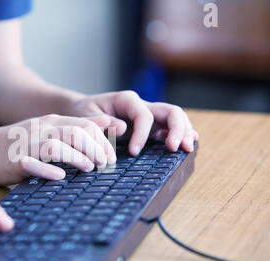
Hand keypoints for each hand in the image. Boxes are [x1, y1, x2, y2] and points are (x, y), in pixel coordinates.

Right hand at [0, 114, 116, 184]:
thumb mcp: (49, 129)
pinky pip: (34, 164)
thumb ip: (77, 126)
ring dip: (77, 158)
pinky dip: (48, 170)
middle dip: (95, 149)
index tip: (111, 157)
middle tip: (105, 165)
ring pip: (57, 146)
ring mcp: (28, 144)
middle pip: (75, 134)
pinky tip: (60, 177)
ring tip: (89, 168)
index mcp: (52, 122)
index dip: (102, 141)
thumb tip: (106, 123)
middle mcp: (42, 130)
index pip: (85, 126)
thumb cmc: (20, 142)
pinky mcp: (16, 161)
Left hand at [67, 91, 198, 155]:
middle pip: (169, 111)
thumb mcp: (86, 116)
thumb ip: (103, 123)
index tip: (133, 152)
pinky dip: (181, 133)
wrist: (82, 111)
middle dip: (176, 129)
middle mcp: (142, 104)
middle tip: (174, 148)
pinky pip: (170, 126)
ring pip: (175, 117)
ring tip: (187, 148)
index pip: (144, 115)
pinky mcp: (150, 125)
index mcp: (127, 100)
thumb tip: (123, 128)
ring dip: (183, 131)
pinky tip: (188, 143)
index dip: (142, 134)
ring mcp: (149, 114)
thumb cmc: (83, 113)